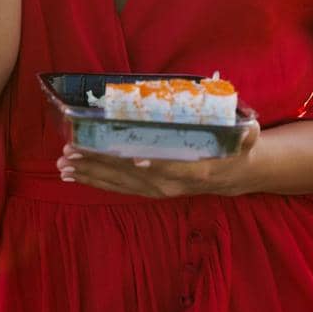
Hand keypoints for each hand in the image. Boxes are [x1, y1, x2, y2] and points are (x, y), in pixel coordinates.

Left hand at [55, 122, 260, 198]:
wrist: (236, 175)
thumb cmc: (238, 148)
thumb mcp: (248, 136)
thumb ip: (248, 131)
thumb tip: (248, 121)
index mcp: (197, 169)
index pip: (173, 167)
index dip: (154, 164)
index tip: (133, 159)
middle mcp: (173, 183)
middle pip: (134, 177)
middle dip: (102, 166)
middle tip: (73, 155)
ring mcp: (159, 189)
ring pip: (121, 185)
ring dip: (91, 175)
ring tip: (64, 167)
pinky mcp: (150, 189)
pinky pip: (119, 188)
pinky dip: (95, 181)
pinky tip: (74, 175)